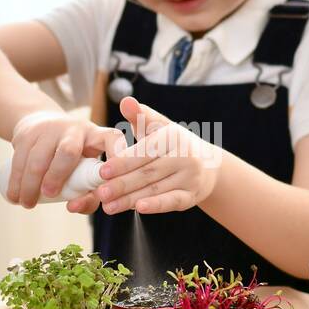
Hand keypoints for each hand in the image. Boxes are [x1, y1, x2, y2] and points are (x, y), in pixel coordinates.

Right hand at [6, 110, 123, 207]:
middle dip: (58, 175)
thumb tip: (76, 207)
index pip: (112, 140)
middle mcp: (75, 129)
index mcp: (97, 136)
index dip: (115, 155)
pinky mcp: (27, 132)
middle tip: (49, 195)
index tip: (108, 178)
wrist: (41, 122)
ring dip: (30, 184)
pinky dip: (16, 180)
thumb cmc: (72, 155)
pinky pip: (19, 158)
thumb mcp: (84, 166)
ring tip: (27, 204)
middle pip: (68, 151)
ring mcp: (49, 129)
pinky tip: (14, 195)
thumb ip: (89, 192)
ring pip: (38, 157)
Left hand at [82, 96, 223, 215]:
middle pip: (148, 172)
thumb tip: (125, 101)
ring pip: (156, 189)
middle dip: (122, 184)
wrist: (208, 164)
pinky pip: (172, 201)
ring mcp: (190, 177)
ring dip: (130, 199)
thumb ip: (141, 115)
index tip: (102, 171)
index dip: (123, 162)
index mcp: (173, 137)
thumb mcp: (160, 126)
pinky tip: (138, 208)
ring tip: (109, 206)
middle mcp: (185, 156)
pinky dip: (156, 206)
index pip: (144, 151)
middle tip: (100, 193)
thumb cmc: (173, 143)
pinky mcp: (192, 196)